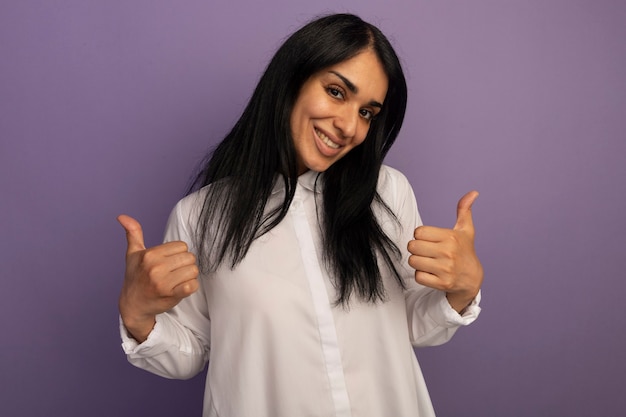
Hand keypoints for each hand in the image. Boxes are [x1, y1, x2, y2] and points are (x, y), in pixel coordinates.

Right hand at [117, 214, 198, 341]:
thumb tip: (122, 216)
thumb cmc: (135, 277)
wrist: (133, 305)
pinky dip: (191, 287)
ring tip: (177, 280)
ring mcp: (163, 283)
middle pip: (190, 257)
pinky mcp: (171, 296)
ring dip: (189, 276)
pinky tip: (180, 288)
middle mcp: (155, 268)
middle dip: (185, 264)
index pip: (182, 246)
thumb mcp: (132, 254)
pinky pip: (193, 285)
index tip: (169, 261)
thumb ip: (133, 233)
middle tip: (174, 271)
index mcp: (149, 255)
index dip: (178, 253)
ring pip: (193, 271)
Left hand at [407, 191, 483, 312]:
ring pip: (413, 261)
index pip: (418, 232)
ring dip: (417, 262)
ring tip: (429, 261)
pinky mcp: (442, 283)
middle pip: (412, 246)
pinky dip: (421, 275)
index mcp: (451, 237)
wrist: (473, 279)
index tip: (429, 239)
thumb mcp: (466, 230)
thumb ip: (464, 210)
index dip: (420, 235)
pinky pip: (418, 276)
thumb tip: (473, 192)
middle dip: (416, 248)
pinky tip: (431, 273)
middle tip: (427, 251)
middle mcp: (448, 252)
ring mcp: (445, 269)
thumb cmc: (465, 251)